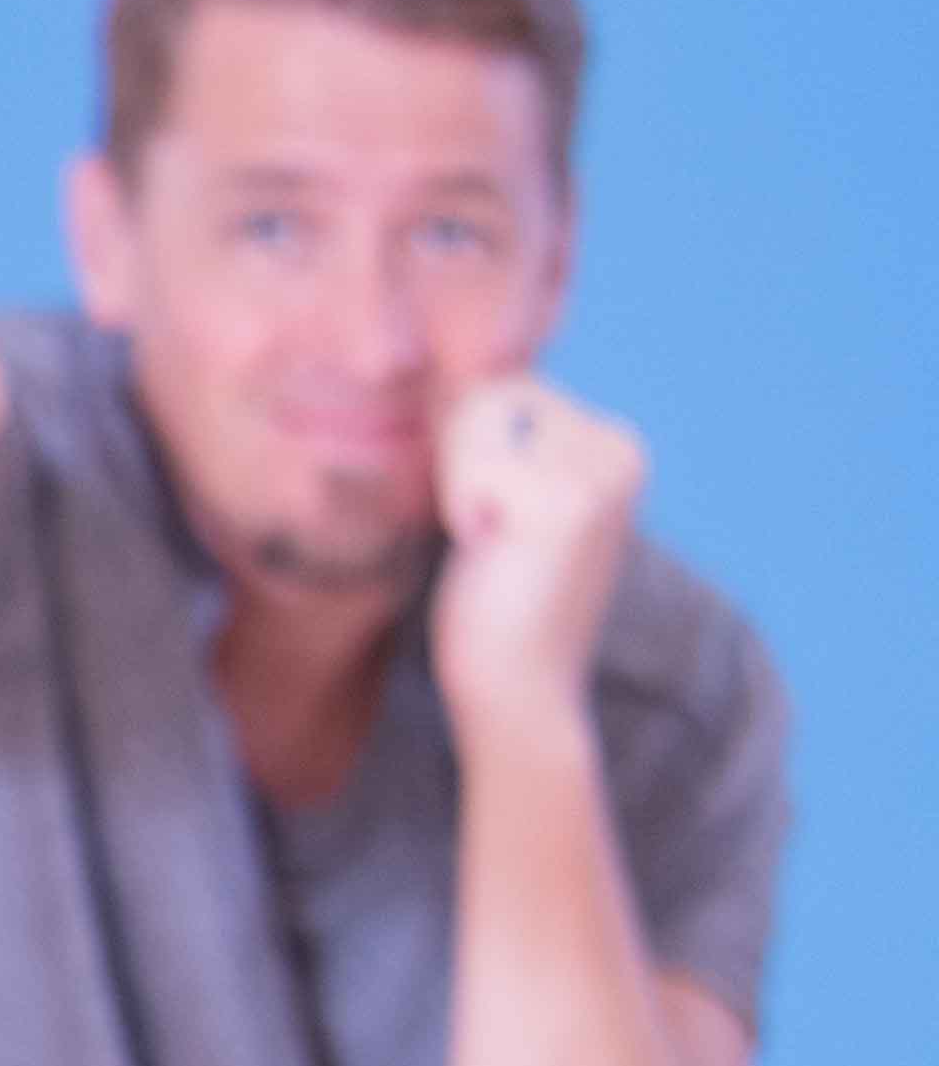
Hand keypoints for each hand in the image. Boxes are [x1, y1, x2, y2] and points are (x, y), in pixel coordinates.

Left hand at [428, 370, 642, 738]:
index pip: (499, 386)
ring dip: (457, 486)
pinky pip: (469, 465)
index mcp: (613, 443)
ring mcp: (602, 469)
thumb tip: (445, 374)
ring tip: (492, 542)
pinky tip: (493, 553)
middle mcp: (621, 447)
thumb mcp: (504, 501)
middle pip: (486, 391)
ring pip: (475, 415)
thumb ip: (500, 440)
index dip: (462, 451)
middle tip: (487, 535)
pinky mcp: (571, 499)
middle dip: (456, 462)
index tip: (491, 519)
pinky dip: (460, 512)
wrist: (519, 691)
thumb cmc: (496, 601)